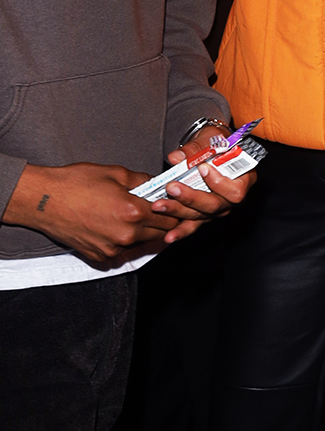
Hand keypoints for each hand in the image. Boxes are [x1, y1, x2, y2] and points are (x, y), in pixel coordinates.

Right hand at [3, 162, 186, 263]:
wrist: (41, 200)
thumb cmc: (76, 183)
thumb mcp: (114, 173)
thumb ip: (142, 181)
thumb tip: (159, 184)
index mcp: (133, 212)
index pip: (170, 217)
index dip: (176, 211)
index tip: (177, 206)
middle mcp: (126, 235)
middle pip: (161, 234)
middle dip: (165, 223)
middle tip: (163, 212)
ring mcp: (112, 249)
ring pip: (143, 245)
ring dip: (147, 234)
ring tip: (140, 219)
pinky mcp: (100, 257)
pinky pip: (123, 252)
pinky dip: (127, 243)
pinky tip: (121, 228)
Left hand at [156, 124, 254, 243]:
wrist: (211, 147)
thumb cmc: (217, 142)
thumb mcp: (211, 137)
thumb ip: (196, 147)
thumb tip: (176, 157)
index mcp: (243, 180)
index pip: (235, 190)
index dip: (219, 182)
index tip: (202, 168)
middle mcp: (231, 199)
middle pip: (214, 206)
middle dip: (191, 198)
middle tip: (171, 188)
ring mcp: (216, 209)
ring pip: (200, 215)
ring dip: (178, 211)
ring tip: (159, 205)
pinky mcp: (202, 214)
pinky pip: (193, 225)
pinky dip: (180, 231)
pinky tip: (168, 237)